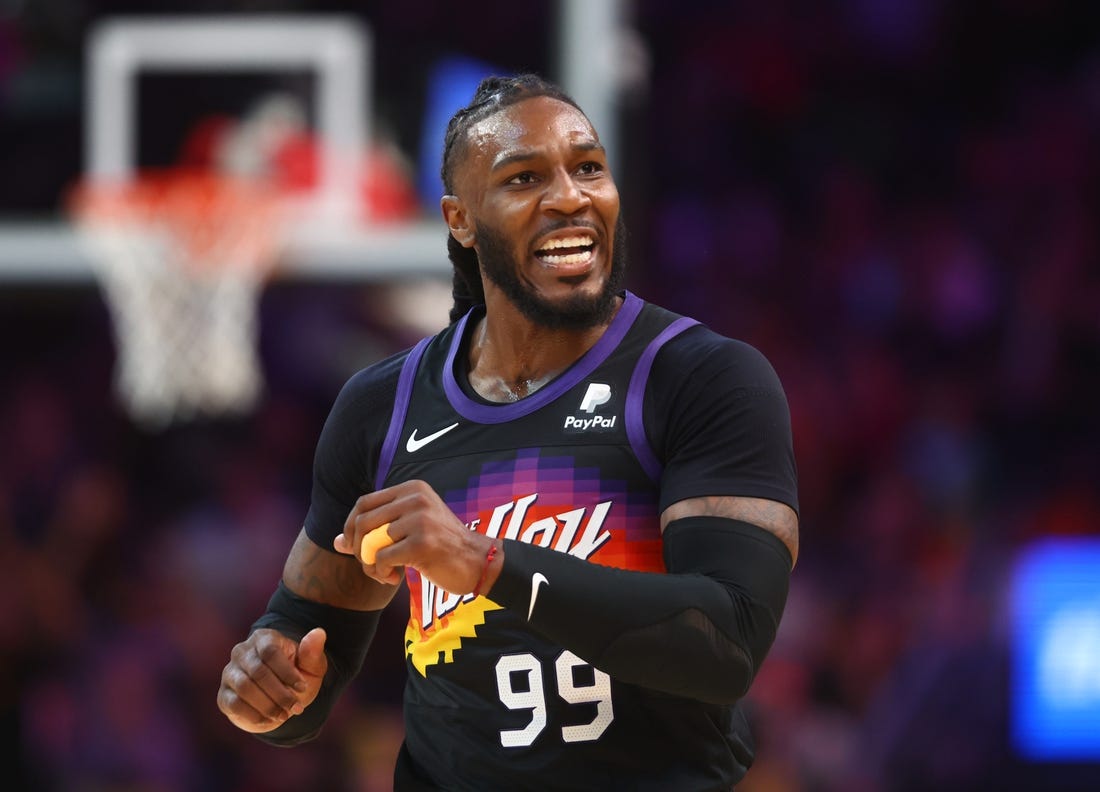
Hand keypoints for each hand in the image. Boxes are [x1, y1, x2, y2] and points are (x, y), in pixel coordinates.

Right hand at [217, 627, 327, 733]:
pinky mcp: (223, 695)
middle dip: (280, 693)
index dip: (286, 672)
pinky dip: (254, 715)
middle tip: (296, 708)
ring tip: (284, 715)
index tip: (303, 687)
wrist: (280, 699)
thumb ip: (313, 652)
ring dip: (268, 705)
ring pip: (245, 688)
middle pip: (258, 672)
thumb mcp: (310, 666)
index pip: (270, 652)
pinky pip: (234, 704)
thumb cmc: (297, 677)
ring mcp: (230, 672)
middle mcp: (242, 651)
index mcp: (264, 638)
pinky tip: (269, 720)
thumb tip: (319, 633)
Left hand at [333, 479, 498, 593]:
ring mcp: (420, 520)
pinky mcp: (422, 543)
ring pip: (370, 543)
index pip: (364, 502)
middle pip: (363, 521)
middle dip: (357, 549)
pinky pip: (381, 559)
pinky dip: (381, 573)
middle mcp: (416, 499)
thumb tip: (337, 542)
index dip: (350, 526)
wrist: (478, 562)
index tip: (351, 547)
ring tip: (384, 573)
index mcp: (413, 489)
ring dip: (370, 566)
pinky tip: (395, 578)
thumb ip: (375, 531)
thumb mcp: (410, 530)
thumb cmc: (441, 547)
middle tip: (368, 565)